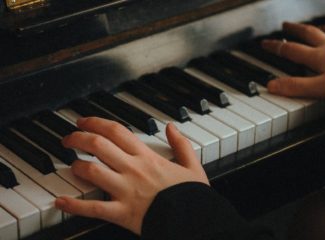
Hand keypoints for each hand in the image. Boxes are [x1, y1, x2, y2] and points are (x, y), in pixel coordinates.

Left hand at [55, 117, 208, 234]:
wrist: (194, 222)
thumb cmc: (192, 196)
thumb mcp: (192, 165)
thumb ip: (181, 144)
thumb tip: (172, 126)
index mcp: (147, 157)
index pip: (116, 131)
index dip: (96, 122)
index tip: (84, 121)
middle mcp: (133, 170)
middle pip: (98, 145)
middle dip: (78, 138)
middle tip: (69, 139)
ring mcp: (125, 191)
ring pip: (92, 171)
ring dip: (76, 166)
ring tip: (72, 165)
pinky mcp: (122, 213)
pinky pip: (93, 208)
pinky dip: (74, 205)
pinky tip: (61, 202)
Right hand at [261, 22, 324, 97]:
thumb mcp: (320, 88)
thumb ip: (296, 87)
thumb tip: (270, 86)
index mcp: (319, 57)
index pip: (291, 50)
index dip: (276, 46)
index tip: (265, 43)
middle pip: (309, 34)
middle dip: (295, 30)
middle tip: (286, 25)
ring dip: (321, 28)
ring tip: (317, 27)